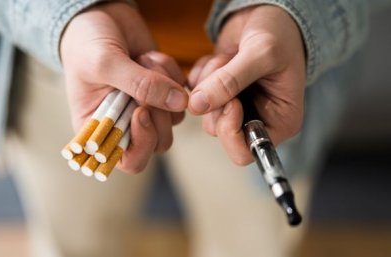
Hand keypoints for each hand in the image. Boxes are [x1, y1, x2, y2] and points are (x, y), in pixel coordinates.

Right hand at [60, 3, 187, 172]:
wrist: (99, 16)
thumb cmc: (87, 43)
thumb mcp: (104, 63)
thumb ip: (140, 84)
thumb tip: (179, 103)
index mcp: (99, 130)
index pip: (128, 160)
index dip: (141, 144)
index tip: (142, 112)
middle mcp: (125, 125)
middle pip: (158, 143)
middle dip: (159, 114)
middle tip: (146, 81)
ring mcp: (147, 108)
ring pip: (174, 119)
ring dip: (164, 87)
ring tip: (143, 61)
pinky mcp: (163, 91)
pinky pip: (182, 94)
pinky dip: (172, 73)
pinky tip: (150, 56)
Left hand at [188, 5, 305, 164]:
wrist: (267, 14)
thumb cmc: (278, 33)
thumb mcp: (261, 54)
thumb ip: (230, 81)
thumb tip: (197, 106)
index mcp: (279, 122)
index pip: (245, 152)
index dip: (230, 130)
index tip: (230, 102)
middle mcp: (256, 120)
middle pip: (219, 131)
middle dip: (217, 99)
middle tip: (228, 68)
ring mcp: (235, 108)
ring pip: (204, 112)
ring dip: (210, 80)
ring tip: (230, 56)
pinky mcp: (218, 94)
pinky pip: (196, 93)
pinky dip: (203, 72)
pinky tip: (221, 56)